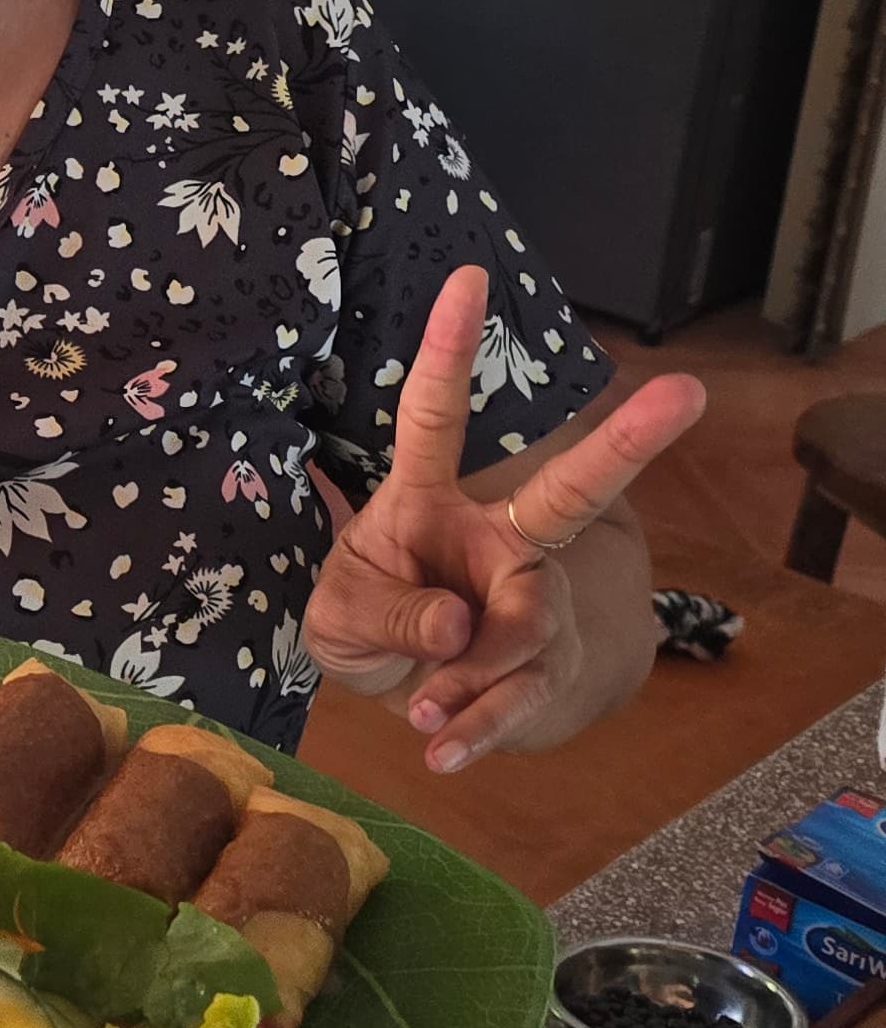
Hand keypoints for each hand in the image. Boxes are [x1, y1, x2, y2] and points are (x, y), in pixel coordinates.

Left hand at [302, 266, 701, 771]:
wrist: (411, 693)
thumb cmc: (369, 614)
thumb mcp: (341, 611)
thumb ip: (387, 608)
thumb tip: (458, 621)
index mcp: (427, 497)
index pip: (436, 414)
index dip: (449, 349)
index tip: (468, 278)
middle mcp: (495, 538)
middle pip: (569, 490)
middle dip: (627, 443)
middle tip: (687, 394)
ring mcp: (525, 601)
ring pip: (524, 624)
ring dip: (464, 672)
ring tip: (419, 708)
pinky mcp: (536, 670)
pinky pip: (516, 695)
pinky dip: (474, 727)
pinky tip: (440, 749)